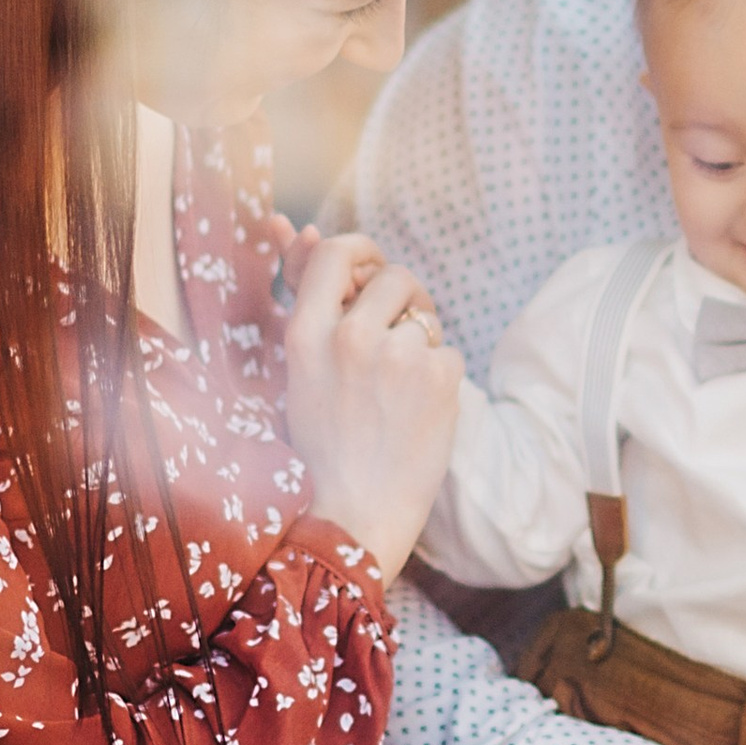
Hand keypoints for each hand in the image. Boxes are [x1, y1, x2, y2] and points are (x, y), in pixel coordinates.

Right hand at [276, 233, 461, 578]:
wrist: (353, 517)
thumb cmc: (319, 446)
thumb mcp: (296, 369)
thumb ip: (303, 296)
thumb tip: (300, 227)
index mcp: (306, 335)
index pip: (338, 252)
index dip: (361, 253)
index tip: (368, 274)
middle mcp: (351, 338)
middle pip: (394, 276)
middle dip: (401, 300)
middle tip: (394, 340)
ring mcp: (399, 358)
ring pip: (426, 315)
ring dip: (421, 339)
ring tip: (399, 388)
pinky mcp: (441, 379)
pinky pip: (449, 353)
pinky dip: (440, 379)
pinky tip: (417, 414)